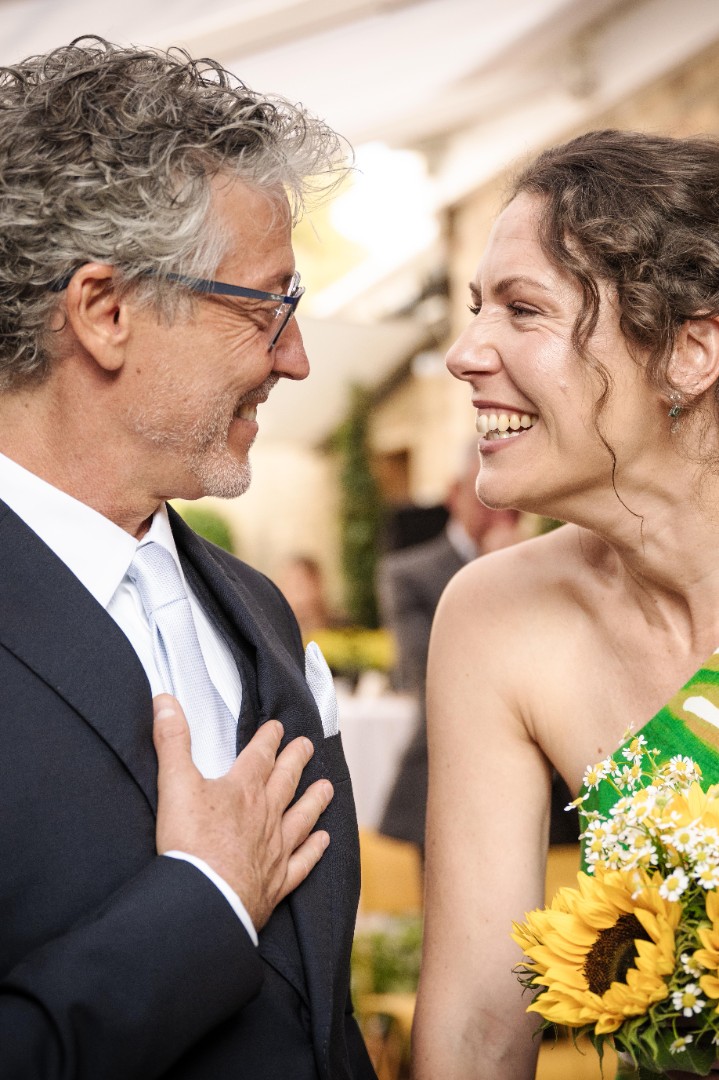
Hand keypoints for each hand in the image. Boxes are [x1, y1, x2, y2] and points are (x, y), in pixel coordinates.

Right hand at [152, 694, 332, 929]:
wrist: (206, 899)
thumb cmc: (189, 842)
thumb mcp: (175, 783)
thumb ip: (171, 741)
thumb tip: (163, 700)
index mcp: (242, 790)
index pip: (259, 756)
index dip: (268, 739)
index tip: (279, 727)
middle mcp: (265, 815)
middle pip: (285, 781)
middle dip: (296, 761)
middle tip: (309, 746)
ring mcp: (275, 849)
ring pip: (301, 818)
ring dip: (314, 801)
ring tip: (326, 788)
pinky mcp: (277, 882)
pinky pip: (302, 862)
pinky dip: (314, 851)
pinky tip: (324, 842)